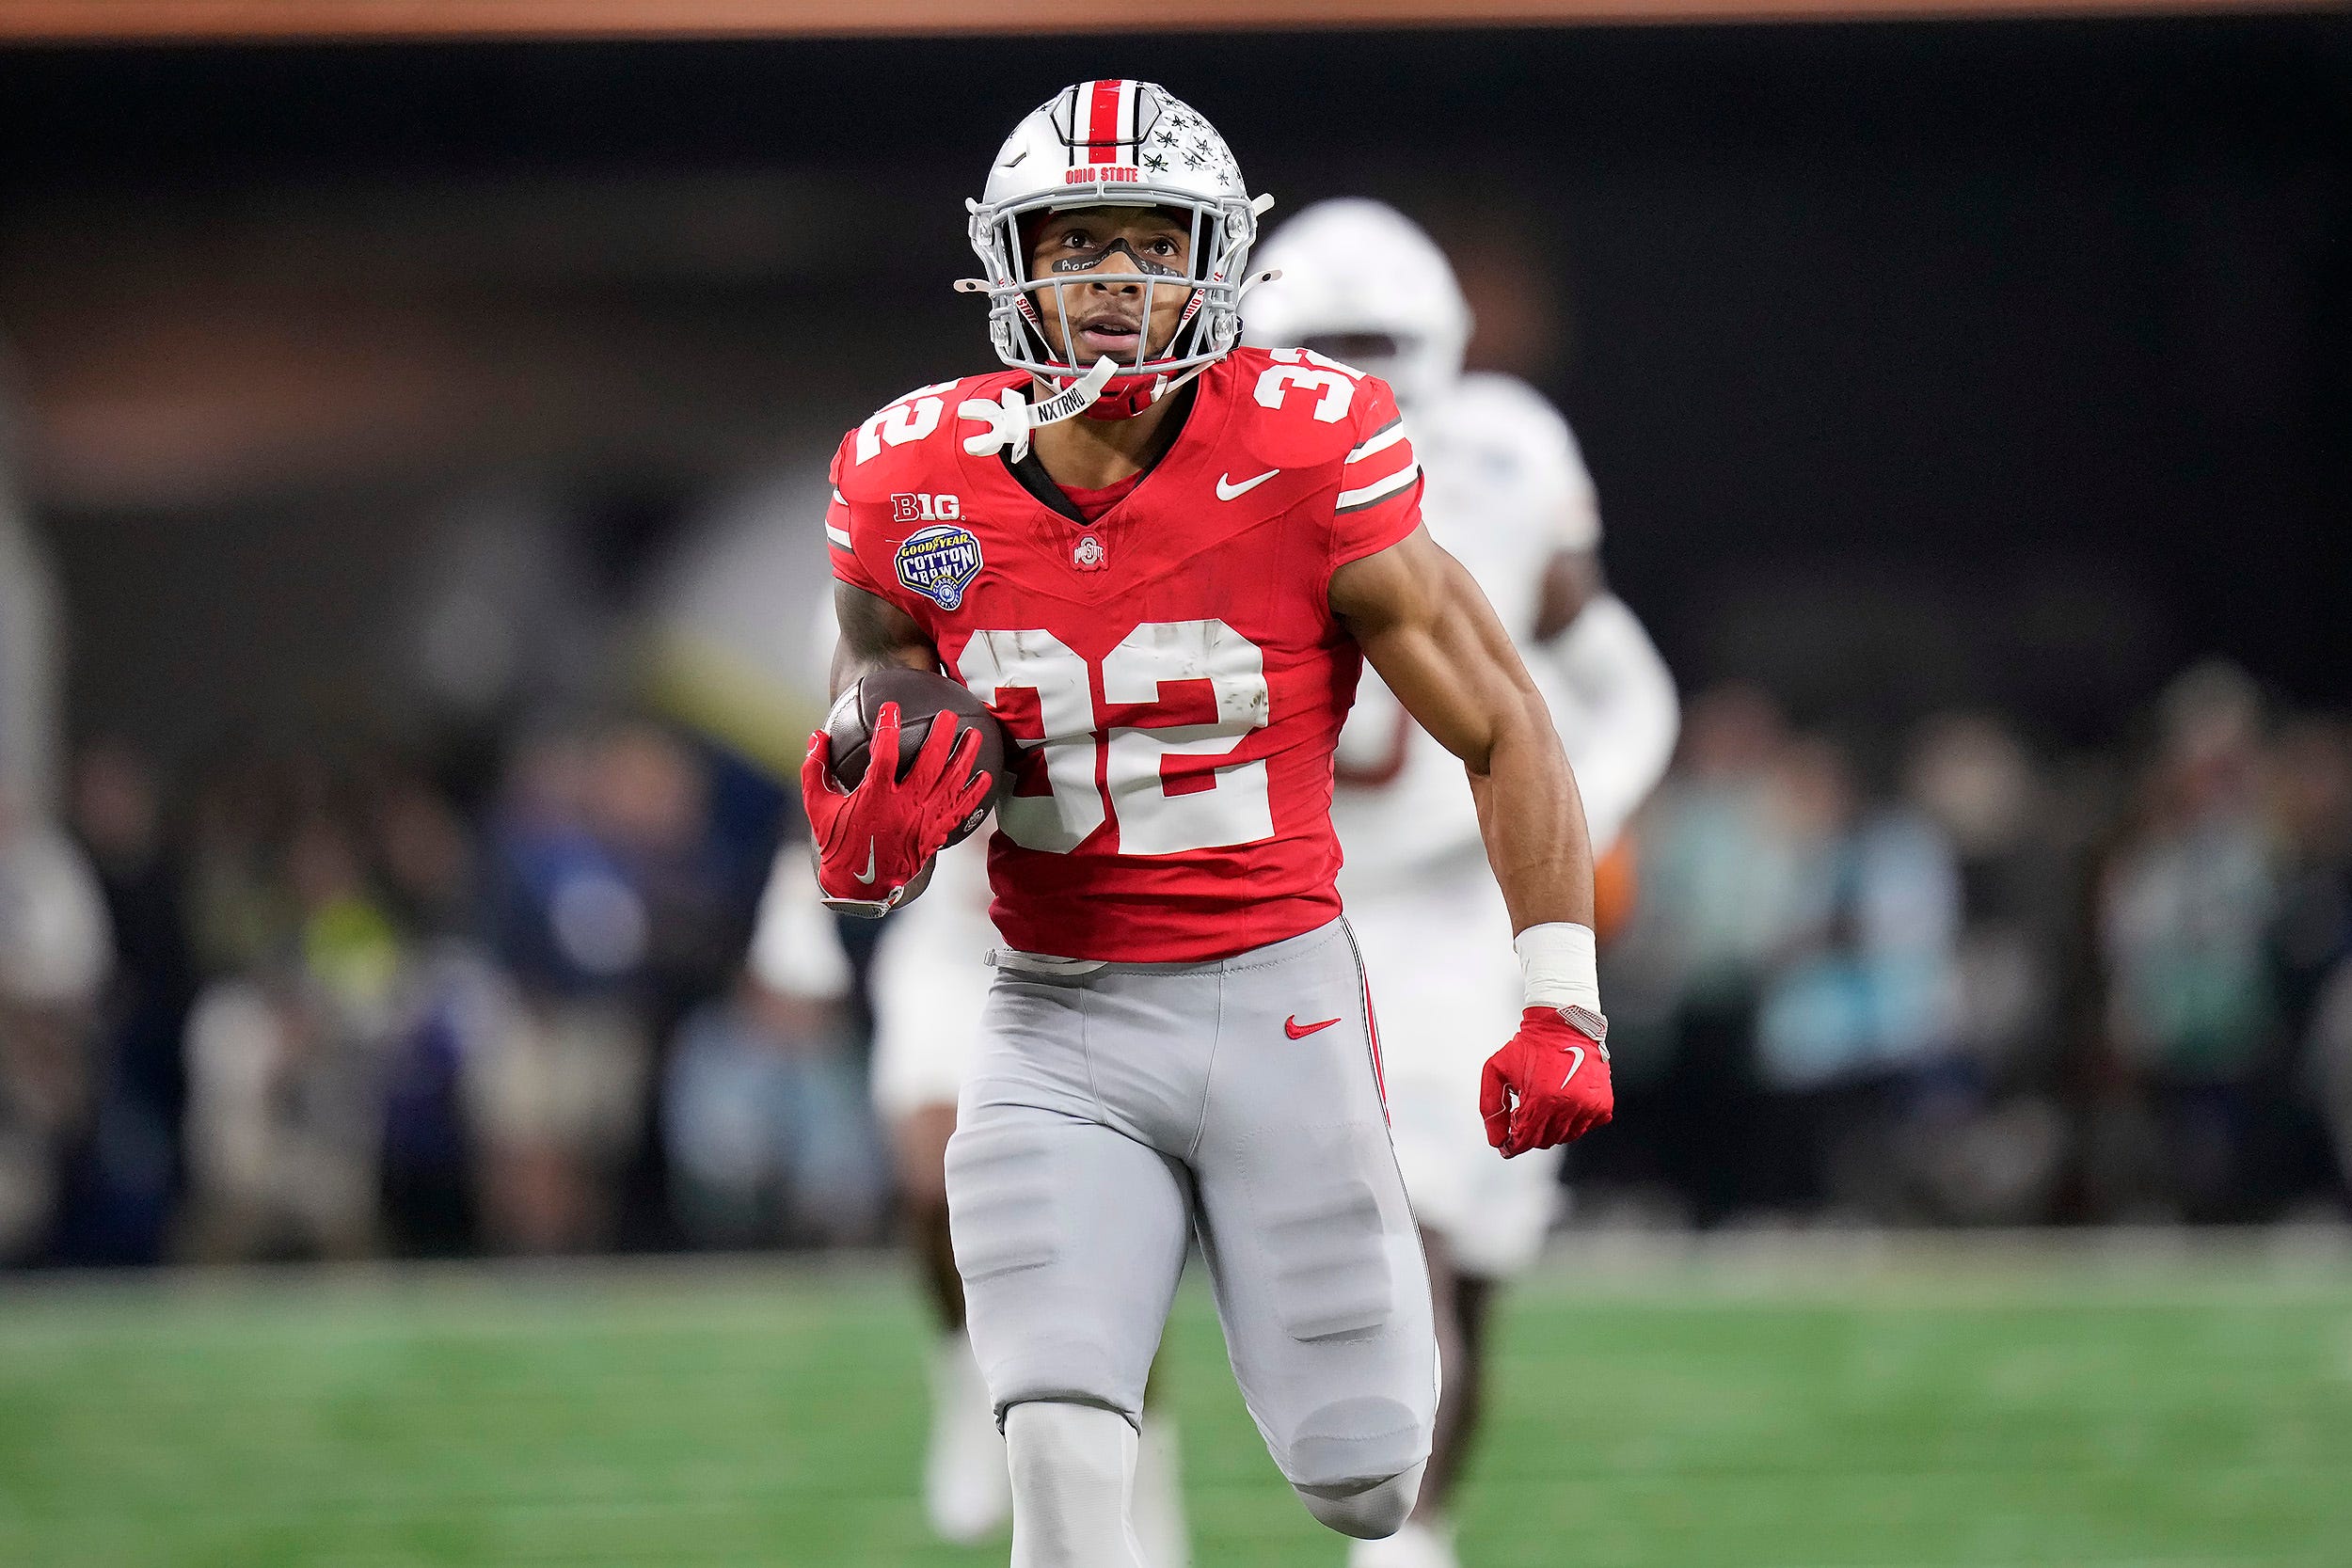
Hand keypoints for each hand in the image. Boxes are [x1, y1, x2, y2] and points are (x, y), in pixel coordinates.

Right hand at [800, 702, 992, 916]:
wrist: (860, 886)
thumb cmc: (838, 844)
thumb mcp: (818, 807)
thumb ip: (815, 770)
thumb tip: (816, 736)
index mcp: (875, 797)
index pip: (886, 753)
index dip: (888, 727)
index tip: (891, 708)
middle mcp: (904, 806)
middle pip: (930, 763)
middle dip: (941, 735)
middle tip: (947, 715)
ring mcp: (923, 820)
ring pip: (951, 782)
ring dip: (964, 757)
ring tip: (974, 735)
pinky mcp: (935, 833)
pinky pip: (961, 810)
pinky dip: (974, 793)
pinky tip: (985, 777)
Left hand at [1481, 1005, 1612, 1157]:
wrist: (1562, 1025)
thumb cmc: (1528, 1046)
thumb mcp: (1496, 1070)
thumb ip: (1491, 1107)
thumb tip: (1496, 1140)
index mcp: (1541, 1099)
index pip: (1525, 1140)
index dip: (1512, 1145)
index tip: (1506, 1144)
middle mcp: (1568, 1105)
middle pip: (1544, 1141)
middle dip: (1530, 1135)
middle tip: (1523, 1119)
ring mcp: (1588, 1106)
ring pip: (1565, 1137)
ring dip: (1550, 1129)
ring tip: (1542, 1107)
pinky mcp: (1603, 1104)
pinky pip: (1585, 1128)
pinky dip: (1572, 1122)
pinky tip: (1562, 1104)